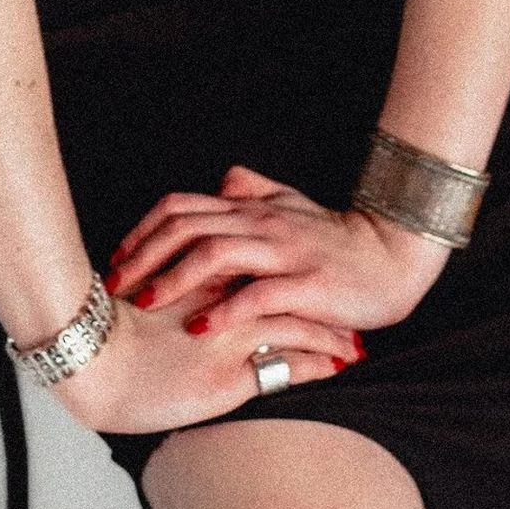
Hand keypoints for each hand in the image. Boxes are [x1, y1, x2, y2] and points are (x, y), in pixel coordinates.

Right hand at [53, 283, 360, 435]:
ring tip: (354, 344)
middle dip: (323, 299)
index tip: (317, 281)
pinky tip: (336, 368)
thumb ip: (178, 283)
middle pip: (288, 289)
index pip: (261, 266)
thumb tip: (204, 283)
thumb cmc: (110, 340)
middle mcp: (224, 299)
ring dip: (330, 334)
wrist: (93, 367)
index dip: (291, 273)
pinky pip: (289, 363)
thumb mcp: (147, 298)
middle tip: (351, 305)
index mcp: (204, 276)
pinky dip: (318, 363)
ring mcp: (231, 333)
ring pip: (298, 322)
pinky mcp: (233, 371)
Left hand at [103, 162, 450, 344]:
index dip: (143, 230)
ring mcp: (285, 253)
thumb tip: (221, 181)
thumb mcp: (293, 206)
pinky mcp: (307, 284)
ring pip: (217, 253)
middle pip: (188, 227)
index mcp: (251, 209)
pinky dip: (225, 309)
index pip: (182, 208)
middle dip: (145, 255)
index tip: (117, 257)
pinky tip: (201, 326)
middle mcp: (261, 224)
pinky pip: (258, 294)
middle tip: (116, 285)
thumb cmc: (339, 238)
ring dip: (175, 277)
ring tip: (146, 302)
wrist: (393, 257)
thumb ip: (255, 191)